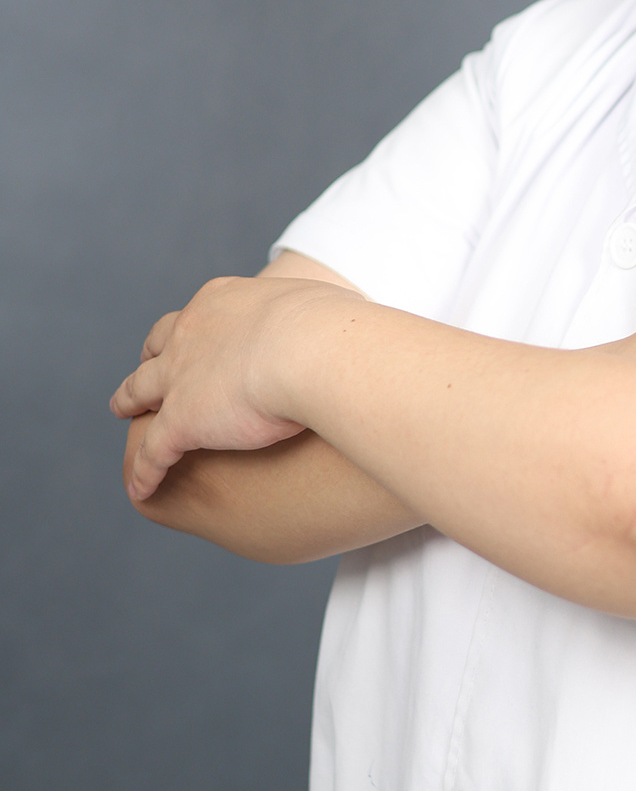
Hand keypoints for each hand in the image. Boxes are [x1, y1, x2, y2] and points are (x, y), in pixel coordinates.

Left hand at [110, 275, 349, 500]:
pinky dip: (145, 469)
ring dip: (129, 401)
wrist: (314, 350)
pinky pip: (153, 451)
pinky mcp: (182, 421)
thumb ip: (329, 320)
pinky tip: (141, 488)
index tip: (198, 339)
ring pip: (140, 392)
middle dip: (152, 357)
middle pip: (159, 345)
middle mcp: (190, 333)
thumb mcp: (328, 309)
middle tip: (150, 365)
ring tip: (122, 411)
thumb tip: (357, 331)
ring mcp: (180, 376)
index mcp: (223, 302)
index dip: (193, 330)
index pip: (199, 316)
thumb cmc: (335, 327)